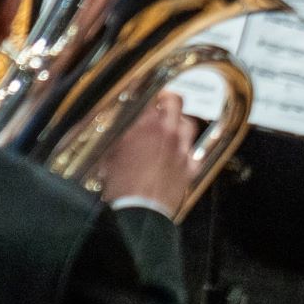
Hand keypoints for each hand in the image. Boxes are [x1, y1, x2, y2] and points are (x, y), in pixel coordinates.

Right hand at [98, 87, 201, 217]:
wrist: (138, 211)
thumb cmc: (120, 186)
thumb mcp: (109, 156)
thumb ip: (117, 138)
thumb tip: (117, 132)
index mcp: (144, 127)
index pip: (148, 98)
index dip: (146, 93)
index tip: (142, 92)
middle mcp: (167, 133)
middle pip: (175, 102)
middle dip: (168, 98)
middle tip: (161, 100)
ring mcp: (181, 149)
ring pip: (188, 124)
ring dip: (180, 122)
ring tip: (172, 125)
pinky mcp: (190, 167)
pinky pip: (194, 152)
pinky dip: (188, 150)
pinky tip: (181, 153)